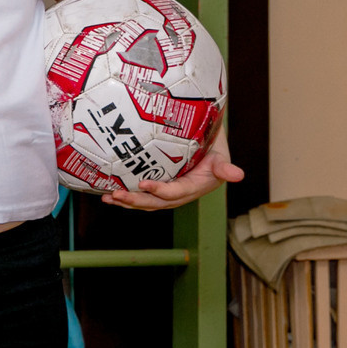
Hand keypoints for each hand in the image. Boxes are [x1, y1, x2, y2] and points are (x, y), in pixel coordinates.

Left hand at [103, 127, 243, 210]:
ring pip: (147, 202)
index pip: (176, 192)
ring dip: (127, 202)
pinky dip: (126, 197)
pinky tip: (108, 195)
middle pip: (157, 202)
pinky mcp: (159, 190)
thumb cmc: (213, 147)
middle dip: (136, 200)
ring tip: (109, 197)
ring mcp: (169, 194)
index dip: (160, 191)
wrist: (207, 145)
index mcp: (196, 187)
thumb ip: (224, 166)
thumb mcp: (221, 155)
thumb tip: (238, 175)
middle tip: (117, 194)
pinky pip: (142, 197)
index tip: (143, 183)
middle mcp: (181, 195)